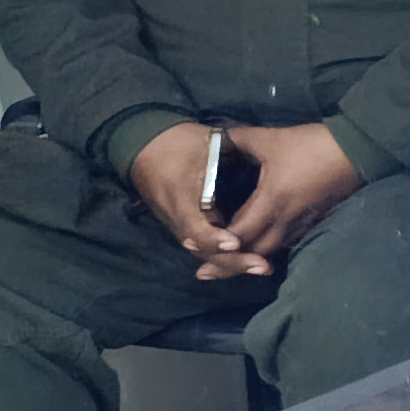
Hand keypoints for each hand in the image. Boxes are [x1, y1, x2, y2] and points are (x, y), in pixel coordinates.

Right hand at [125, 122, 249, 267]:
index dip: (212, 238)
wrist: (145, 148)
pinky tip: (251, 262)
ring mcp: (178, 224)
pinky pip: (203, 247)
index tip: (235, 242)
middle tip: (262, 266)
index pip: (193, 227)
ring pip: (203, 252)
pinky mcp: (184, 227)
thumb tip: (264, 154)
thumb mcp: (203, 144)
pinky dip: (225, 257)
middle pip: (201, 249)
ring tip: (263, 268)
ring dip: (232, 263)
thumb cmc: (180, 143)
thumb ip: (229, 153)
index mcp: (179, 196)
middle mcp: (176, 217)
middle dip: (231, 261)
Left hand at [207, 124, 365, 277]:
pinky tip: (258, 251)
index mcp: (271, 200)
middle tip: (204, 273)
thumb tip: (215, 140)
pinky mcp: (313, 221)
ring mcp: (301, 223)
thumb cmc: (313, 144)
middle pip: (253, 252)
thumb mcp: (271, 138)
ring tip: (228, 267)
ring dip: (248, 261)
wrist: (358, 149)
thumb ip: (238, 140)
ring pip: (270, 251)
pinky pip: (285, 243)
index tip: (192, 245)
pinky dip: (266, 250)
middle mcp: (285, 219)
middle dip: (228, 265)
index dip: (215, 242)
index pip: (238, 232)